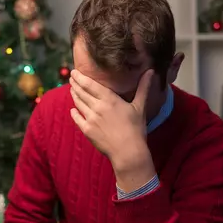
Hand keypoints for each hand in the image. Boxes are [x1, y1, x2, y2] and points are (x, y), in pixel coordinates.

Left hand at [69, 69, 155, 187]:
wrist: (128, 151)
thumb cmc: (136, 129)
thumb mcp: (140, 107)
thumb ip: (143, 88)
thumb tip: (151, 71)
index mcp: (109, 99)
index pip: (90, 84)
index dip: (80, 77)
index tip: (75, 72)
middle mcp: (97, 107)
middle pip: (82, 92)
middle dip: (75, 84)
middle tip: (71, 77)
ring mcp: (90, 119)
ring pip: (78, 103)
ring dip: (74, 95)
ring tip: (71, 89)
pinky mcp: (86, 130)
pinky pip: (77, 119)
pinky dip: (74, 112)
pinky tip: (72, 109)